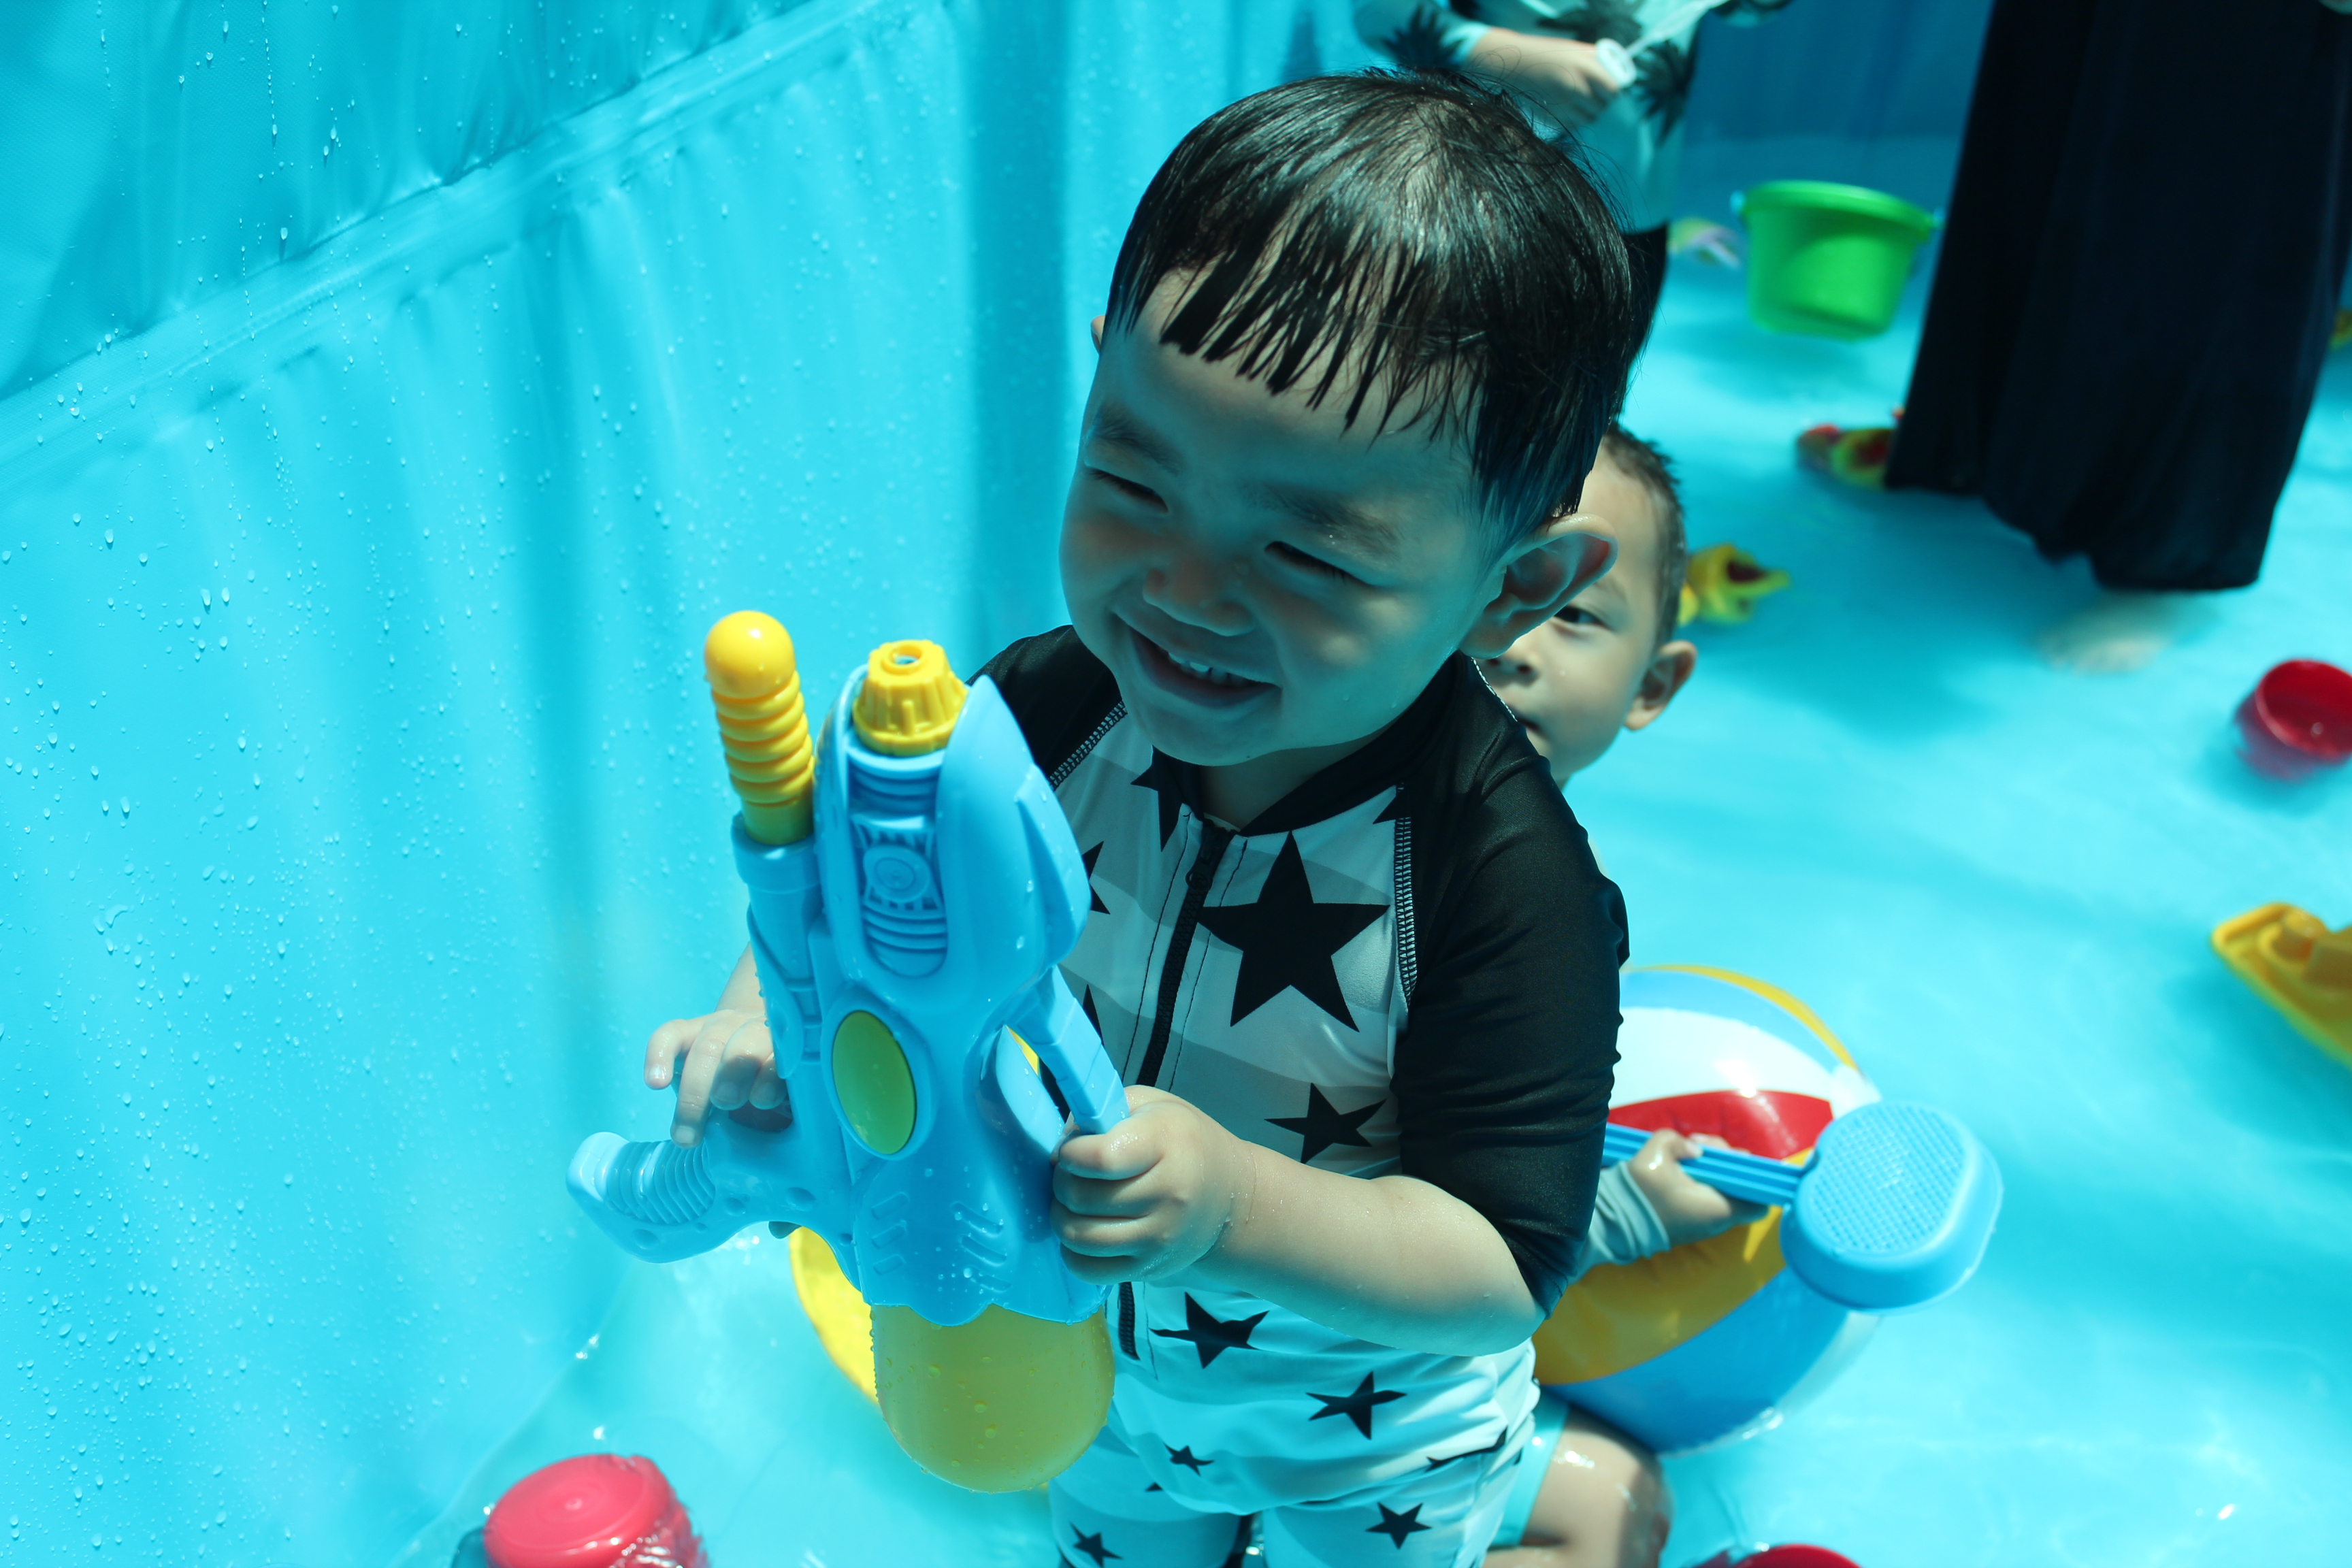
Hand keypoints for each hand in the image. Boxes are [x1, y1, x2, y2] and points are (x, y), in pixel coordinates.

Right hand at [643, 1007, 784, 1146]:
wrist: (745, 1057)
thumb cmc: (764, 1091)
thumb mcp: (780, 1109)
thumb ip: (781, 1126)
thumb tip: (772, 1179)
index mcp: (784, 1050)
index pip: (782, 1053)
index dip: (770, 1073)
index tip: (762, 1101)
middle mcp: (753, 1031)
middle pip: (745, 1042)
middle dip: (732, 1073)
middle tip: (725, 1104)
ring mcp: (720, 1027)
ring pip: (708, 1044)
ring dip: (696, 1088)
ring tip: (688, 1131)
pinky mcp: (687, 1030)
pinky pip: (669, 1035)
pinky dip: (658, 1056)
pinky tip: (655, 1083)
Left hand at [1052, 1087, 1252, 1284]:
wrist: (1230, 1197)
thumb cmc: (1182, 1142)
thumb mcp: (1150, 1106)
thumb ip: (1101, 1113)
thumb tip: (1056, 1150)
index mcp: (1165, 1144)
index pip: (1100, 1158)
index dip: (1070, 1153)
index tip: (1073, 1149)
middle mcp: (1167, 1195)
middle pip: (1081, 1198)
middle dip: (1061, 1182)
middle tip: (1071, 1174)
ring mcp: (1158, 1238)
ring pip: (1078, 1236)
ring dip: (1061, 1216)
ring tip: (1073, 1203)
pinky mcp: (1148, 1269)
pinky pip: (1088, 1270)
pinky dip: (1073, 1252)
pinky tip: (1084, 1229)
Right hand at [1467, 30, 1622, 128]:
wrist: (1513, 64)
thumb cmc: (1546, 53)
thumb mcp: (1573, 49)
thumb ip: (1595, 59)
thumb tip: (1615, 71)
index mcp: (1583, 68)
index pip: (1613, 90)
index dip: (1613, 91)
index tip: (1610, 89)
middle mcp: (1575, 88)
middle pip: (1602, 107)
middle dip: (1602, 103)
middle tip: (1596, 96)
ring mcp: (1563, 105)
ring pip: (1589, 119)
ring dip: (1589, 112)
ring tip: (1581, 102)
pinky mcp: (1552, 117)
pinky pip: (1574, 125)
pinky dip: (1574, 119)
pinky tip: (1567, 108)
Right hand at [1625, 1130, 1769, 1246]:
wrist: (1613, 1222)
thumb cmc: (1640, 1191)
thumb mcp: (1657, 1152)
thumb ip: (1678, 1141)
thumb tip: (1694, 1149)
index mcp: (1717, 1208)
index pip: (1759, 1201)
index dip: (1755, 1178)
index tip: (1734, 1159)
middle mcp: (1716, 1221)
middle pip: (1740, 1190)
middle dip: (1727, 1163)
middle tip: (1702, 1147)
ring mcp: (1703, 1226)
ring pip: (1724, 1194)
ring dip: (1713, 1171)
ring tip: (1688, 1153)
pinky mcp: (1690, 1224)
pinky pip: (1708, 1200)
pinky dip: (1702, 1182)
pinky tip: (1682, 1167)